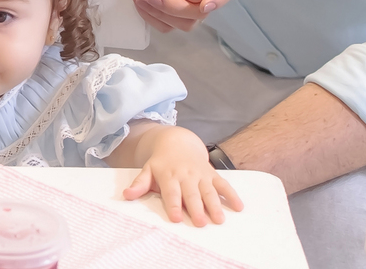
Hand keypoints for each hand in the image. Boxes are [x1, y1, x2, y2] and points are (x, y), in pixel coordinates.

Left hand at [122, 126, 243, 225]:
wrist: (177, 143)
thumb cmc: (161, 163)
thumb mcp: (148, 170)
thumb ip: (139, 184)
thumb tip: (126, 195)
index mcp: (169, 175)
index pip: (171, 192)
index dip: (174, 204)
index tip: (177, 218)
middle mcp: (185, 175)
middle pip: (191, 193)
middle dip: (196, 208)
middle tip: (200, 223)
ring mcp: (200, 174)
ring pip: (208, 190)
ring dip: (215, 204)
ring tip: (219, 219)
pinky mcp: (212, 174)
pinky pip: (223, 184)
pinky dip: (231, 194)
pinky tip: (238, 207)